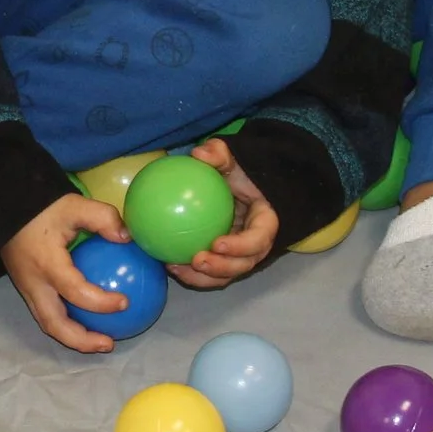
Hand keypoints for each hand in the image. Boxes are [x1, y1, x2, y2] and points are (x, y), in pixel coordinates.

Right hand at [0, 192, 133, 353]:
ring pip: (48, 324)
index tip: (125, 302)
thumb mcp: (73, 204)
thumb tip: (128, 237)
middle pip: (54, 324)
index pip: (76, 292)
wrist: (3, 207)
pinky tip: (87, 318)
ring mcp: (26, 289)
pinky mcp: (26, 288)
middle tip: (109, 343)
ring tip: (101, 340)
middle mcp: (34, 284)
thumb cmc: (40, 206)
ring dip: (74, 337)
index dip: (101, 303)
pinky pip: (46, 313)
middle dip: (81, 341)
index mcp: (46, 265)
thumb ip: (103, 218)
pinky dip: (67, 323)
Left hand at [170, 138, 278, 288]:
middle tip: (197, 260)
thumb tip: (199, 154)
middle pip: (245, 264)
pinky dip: (192, 274)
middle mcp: (256, 243)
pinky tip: (168, 265)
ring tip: (177, 268)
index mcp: (264, 221)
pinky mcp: (225, 260)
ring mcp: (241, 255)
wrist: (236, 186)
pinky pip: (211, 273)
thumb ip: (218, 154)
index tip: (217, 243)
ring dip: (204, 277)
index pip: (259, 238)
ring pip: (227, 274)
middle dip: (223, 267)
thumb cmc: (236, 173)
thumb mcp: (231, 159)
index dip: (241, 246)